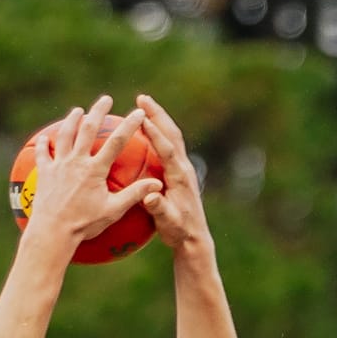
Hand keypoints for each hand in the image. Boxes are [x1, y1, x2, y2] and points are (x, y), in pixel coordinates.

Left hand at [21, 97, 161, 252]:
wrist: (52, 233)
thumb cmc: (84, 225)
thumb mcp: (113, 211)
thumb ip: (135, 195)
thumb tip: (157, 185)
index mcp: (95, 170)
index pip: (117, 142)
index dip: (129, 125)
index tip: (138, 112)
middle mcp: (76, 162)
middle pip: (88, 128)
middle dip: (98, 111)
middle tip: (106, 100)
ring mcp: (59, 165)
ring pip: (65, 135)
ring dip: (72, 120)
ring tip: (77, 111)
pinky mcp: (44, 172)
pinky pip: (42, 153)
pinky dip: (43, 144)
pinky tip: (44, 138)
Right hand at [136, 94, 209, 253]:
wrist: (194, 239)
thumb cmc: (179, 233)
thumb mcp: (167, 223)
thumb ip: (158, 208)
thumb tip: (148, 195)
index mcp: (180, 177)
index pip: (167, 149)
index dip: (155, 133)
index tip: (142, 117)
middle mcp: (184, 168)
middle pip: (172, 134)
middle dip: (157, 114)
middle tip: (141, 98)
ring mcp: (183, 169)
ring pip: (172, 137)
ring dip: (159, 119)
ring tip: (143, 105)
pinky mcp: (180, 172)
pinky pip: (168, 147)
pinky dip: (158, 133)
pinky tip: (145, 130)